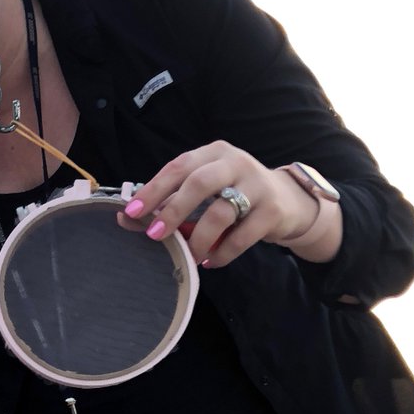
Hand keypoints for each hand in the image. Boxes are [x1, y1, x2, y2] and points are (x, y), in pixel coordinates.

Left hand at [116, 141, 319, 267]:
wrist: (289, 202)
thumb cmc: (235, 195)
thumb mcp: (205, 191)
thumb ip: (169, 202)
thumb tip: (124, 219)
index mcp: (214, 153)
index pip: (179, 166)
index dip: (154, 189)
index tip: (132, 212)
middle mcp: (236, 163)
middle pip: (199, 184)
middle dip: (172, 211)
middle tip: (154, 236)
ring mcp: (257, 186)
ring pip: (220, 213)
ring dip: (198, 239)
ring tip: (189, 256)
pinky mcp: (273, 211)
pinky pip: (241, 237)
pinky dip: (222, 253)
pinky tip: (210, 260)